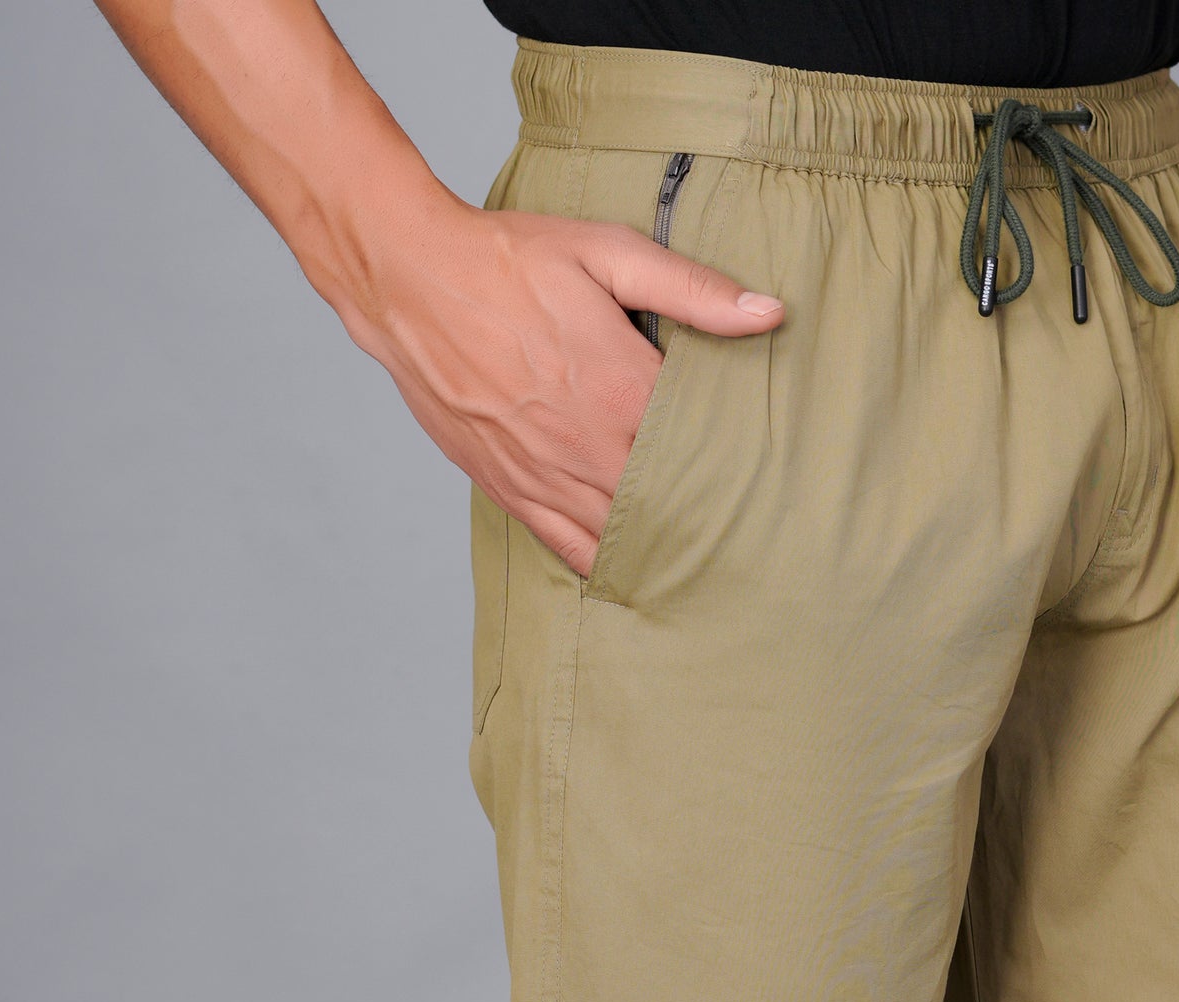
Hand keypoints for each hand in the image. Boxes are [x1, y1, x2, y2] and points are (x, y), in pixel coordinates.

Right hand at [338, 197, 783, 575]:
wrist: (409, 278)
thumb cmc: (509, 259)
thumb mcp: (607, 252)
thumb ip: (691, 290)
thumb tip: (768, 314)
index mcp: (622, 387)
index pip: (701, 446)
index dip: (734, 462)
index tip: (765, 475)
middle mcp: (588, 444)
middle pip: (668, 502)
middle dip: (705, 516)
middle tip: (748, 537)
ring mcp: (547, 474)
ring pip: (621, 534)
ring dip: (661, 548)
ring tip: (704, 565)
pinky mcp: (510, 490)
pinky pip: (567, 546)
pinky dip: (603, 563)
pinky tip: (633, 572)